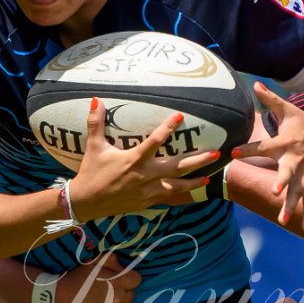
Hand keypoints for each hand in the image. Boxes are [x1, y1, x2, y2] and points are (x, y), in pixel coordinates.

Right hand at [50, 256, 141, 302]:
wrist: (56, 301)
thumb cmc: (75, 279)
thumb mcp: (92, 263)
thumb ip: (111, 260)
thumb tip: (122, 266)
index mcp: (116, 283)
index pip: (136, 280)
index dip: (128, 277)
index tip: (119, 278)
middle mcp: (118, 301)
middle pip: (131, 295)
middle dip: (123, 290)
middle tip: (107, 289)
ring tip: (100, 301)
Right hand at [68, 99, 214, 220]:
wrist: (87, 202)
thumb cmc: (91, 172)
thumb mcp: (94, 147)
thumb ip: (96, 123)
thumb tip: (97, 100)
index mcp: (133, 160)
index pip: (155, 141)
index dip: (167, 128)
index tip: (180, 116)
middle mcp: (145, 176)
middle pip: (177, 167)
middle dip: (198, 160)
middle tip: (216, 153)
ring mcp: (148, 191)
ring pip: (178, 186)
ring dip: (195, 180)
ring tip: (210, 174)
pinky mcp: (148, 202)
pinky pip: (169, 196)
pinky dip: (182, 193)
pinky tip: (194, 189)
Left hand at [233, 82, 303, 228]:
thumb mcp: (289, 110)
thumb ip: (270, 100)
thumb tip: (255, 84)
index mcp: (286, 142)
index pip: (264, 146)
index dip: (248, 149)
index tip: (232, 153)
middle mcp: (296, 159)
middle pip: (288, 172)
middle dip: (282, 182)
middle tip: (275, 191)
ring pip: (299, 191)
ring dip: (293, 205)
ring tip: (284, 220)